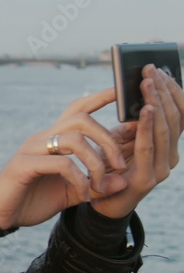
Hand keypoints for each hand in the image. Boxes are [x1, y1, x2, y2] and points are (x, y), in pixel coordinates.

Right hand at [0, 88, 129, 230]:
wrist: (1, 216)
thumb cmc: (32, 201)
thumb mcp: (71, 193)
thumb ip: (95, 185)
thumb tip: (122, 182)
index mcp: (52, 140)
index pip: (77, 110)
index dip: (100, 98)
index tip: (121, 91)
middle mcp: (42, 138)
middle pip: (82, 120)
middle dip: (108, 139)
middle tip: (120, 164)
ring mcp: (31, 150)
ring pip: (75, 139)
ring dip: (96, 163)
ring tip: (99, 185)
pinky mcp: (24, 165)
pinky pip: (62, 163)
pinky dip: (80, 179)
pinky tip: (83, 194)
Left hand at [90, 64, 183, 218]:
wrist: (97, 203)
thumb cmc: (109, 169)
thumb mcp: (121, 142)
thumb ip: (132, 126)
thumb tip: (139, 101)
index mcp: (167, 146)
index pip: (178, 114)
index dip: (172, 91)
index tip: (160, 69)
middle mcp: (170, 157)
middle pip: (174, 118)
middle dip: (163, 91)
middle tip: (151, 69)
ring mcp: (161, 169)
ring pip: (165, 130)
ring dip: (157, 103)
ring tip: (149, 83)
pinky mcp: (146, 179)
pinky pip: (148, 147)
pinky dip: (148, 127)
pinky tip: (145, 110)